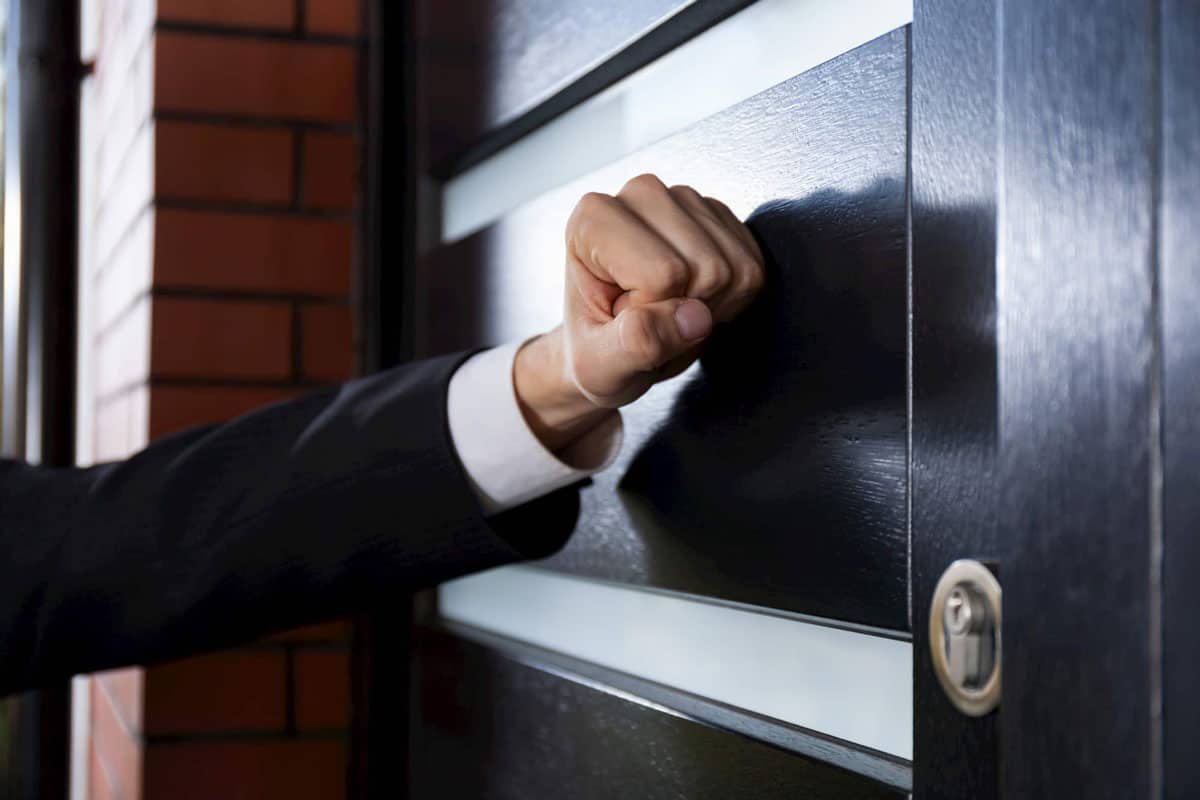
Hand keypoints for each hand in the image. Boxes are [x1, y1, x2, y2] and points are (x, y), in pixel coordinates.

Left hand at [514, 173, 764, 452]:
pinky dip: (733, 298)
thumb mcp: (602, 365)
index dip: (654, 313)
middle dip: (686, 310)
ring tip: (669, 308)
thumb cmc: (596, 352)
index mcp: (593, 219)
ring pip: (735, 267)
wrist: (612, 347)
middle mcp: (639, 195)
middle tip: (650, 317)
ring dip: (710, 306)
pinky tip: (695, 299)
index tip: (624, 318)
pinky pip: (754, 266)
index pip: (663, 273)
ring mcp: (684, 200)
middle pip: (706, 267)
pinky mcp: (718, 215)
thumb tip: (693, 317)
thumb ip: (637, 343)